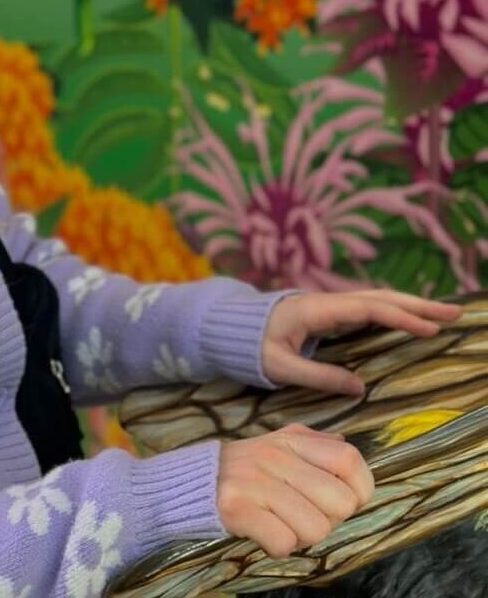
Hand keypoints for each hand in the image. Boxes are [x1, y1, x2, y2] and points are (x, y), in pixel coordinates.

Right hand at [217, 423, 374, 558]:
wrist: (195, 480)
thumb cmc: (247, 468)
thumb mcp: (279, 443)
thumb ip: (314, 443)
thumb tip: (346, 446)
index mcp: (290, 440)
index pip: (349, 460)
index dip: (360, 488)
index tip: (345, 501)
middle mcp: (274, 456)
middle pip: (340, 503)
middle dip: (329, 519)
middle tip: (303, 514)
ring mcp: (255, 481)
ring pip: (316, 529)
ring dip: (302, 537)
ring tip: (282, 523)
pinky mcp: (236, 507)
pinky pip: (284, 543)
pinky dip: (278, 546)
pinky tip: (265, 532)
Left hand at [263, 290, 463, 394]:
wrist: (229, 325)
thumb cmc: (249, 346)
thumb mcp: (279, 367)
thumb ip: (318, 376)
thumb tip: (361, 387)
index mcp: (315, 310)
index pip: (365, 309)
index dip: (398, 317)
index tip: (428, 328)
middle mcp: (326, 302)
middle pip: (378, 298)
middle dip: (417, 304)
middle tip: (455, 313)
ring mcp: (328, 306)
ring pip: (376, 301)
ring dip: (410, 306)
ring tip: (445, 315)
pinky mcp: (329, 313)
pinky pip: (367, 309)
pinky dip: (394, 311)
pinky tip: (413, 320)